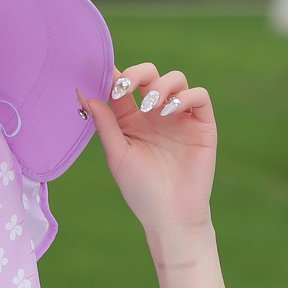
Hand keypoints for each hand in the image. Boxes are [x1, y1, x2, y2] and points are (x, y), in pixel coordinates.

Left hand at [78, 63, 217, 231]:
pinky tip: (169, 112)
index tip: (99, 72)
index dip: (112, 76)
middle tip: (126, 87)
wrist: (170, 215)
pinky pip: (199, 96)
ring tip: (151, 106)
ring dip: (161, 85)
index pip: (122, 88)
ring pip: (176, 79)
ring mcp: (179, 117)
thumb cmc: (140, 189)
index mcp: (130, 120)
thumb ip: (104, 124)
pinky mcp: (202, 124)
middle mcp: (155, 114)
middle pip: (149, 75)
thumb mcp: (117, 154)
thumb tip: (85, 94)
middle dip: (137, 73)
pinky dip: (185, 97)